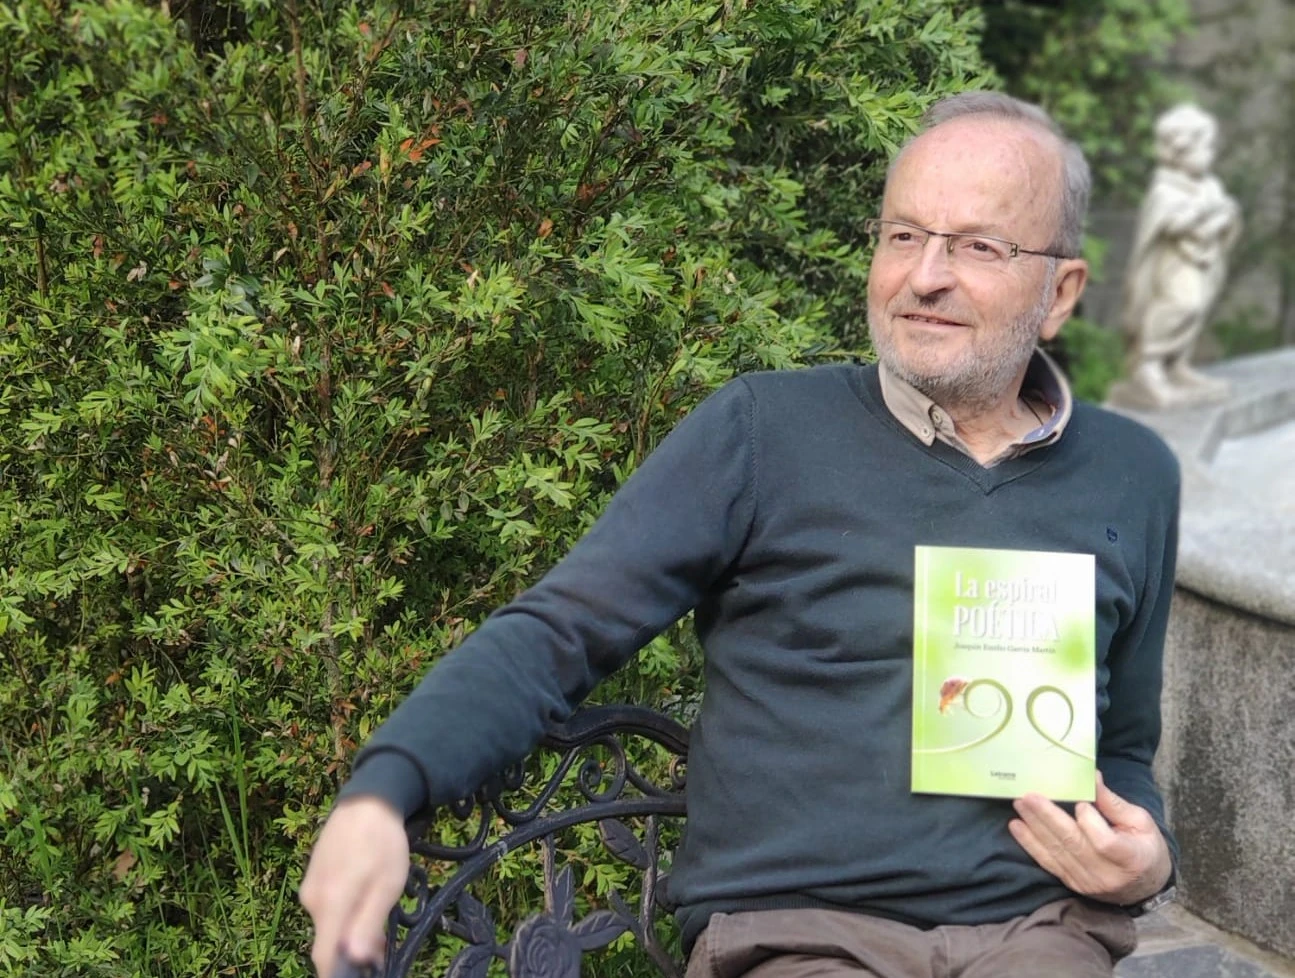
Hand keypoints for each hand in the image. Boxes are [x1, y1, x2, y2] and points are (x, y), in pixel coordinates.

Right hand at [300, 796, 409, 977]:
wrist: (367, 801)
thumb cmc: (382, 844)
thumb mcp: (386, 885)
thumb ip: (368, 924)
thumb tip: (353, 959)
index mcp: (330, 904)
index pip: (324, 957)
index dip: (340, 972)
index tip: (363, 970)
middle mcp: (312, 900)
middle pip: (328, 942)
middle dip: (352, 949)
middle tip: (382, 942)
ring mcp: (309, 888)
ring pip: (329, 923)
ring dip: (349, 928)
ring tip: (377, 909)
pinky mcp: (312, 878)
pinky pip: (326, 906)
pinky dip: (343, 911)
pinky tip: (363, 894)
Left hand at [1009, 772, 1171, 905]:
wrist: (1145, 887)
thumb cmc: (1145, 848)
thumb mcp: (1141, 823)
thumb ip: (1114, 803)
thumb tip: (1092, 777)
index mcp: (1130, 858)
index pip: (1104, 842)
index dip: (1089, 821)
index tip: (1080, 801)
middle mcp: (1107, 875)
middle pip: (1073, 844)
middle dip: (1047, 817)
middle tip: (1028, 796)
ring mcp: (1087, 882)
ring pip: (1056, 853)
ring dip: (1034, 827)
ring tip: (1020, 805)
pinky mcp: (1072, 884)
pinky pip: (1048, 863)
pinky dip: (1030, 844)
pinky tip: (1017, 827)